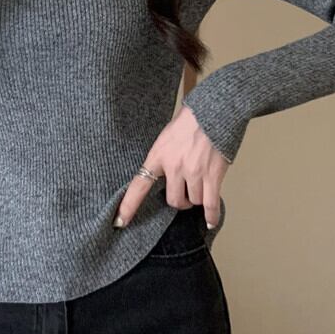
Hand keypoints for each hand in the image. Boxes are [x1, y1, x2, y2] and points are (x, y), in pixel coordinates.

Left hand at [112, 104, 228, 229]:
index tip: (120, 222)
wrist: (213, 111)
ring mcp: (194, 172)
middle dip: (180, 201)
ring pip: (194, 201)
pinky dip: (211, 215)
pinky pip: (210, 204)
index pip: (139, 185)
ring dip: (197, 198)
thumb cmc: (191, 120)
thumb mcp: (167, 137)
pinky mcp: (212, 175)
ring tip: (201, 186)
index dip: (129, 205)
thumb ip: (164, 157)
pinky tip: (210, 221)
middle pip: (174, 200)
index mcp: (159, 155)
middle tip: (185, 193)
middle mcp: (174, 166)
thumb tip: (167, 177)